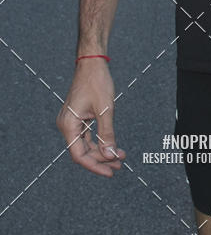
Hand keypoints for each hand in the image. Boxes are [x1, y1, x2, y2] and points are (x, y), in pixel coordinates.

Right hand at [56, 59, 125, 176]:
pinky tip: (112, 146)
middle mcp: (66, 125)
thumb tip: (111, 155)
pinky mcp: (77, 118)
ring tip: (119, 156)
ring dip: (102, 151)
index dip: (95, 165)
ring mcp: (71, 122)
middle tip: (119, 164)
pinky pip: (87, 135)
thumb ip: (107, 134)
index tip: (110, 171)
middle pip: (82, 151)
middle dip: (102, 158)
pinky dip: (99, 141)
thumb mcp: (106, 109)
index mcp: (68, 125)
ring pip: (86, 144)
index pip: (79, 155)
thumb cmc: (97, 82)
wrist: (92, 63)